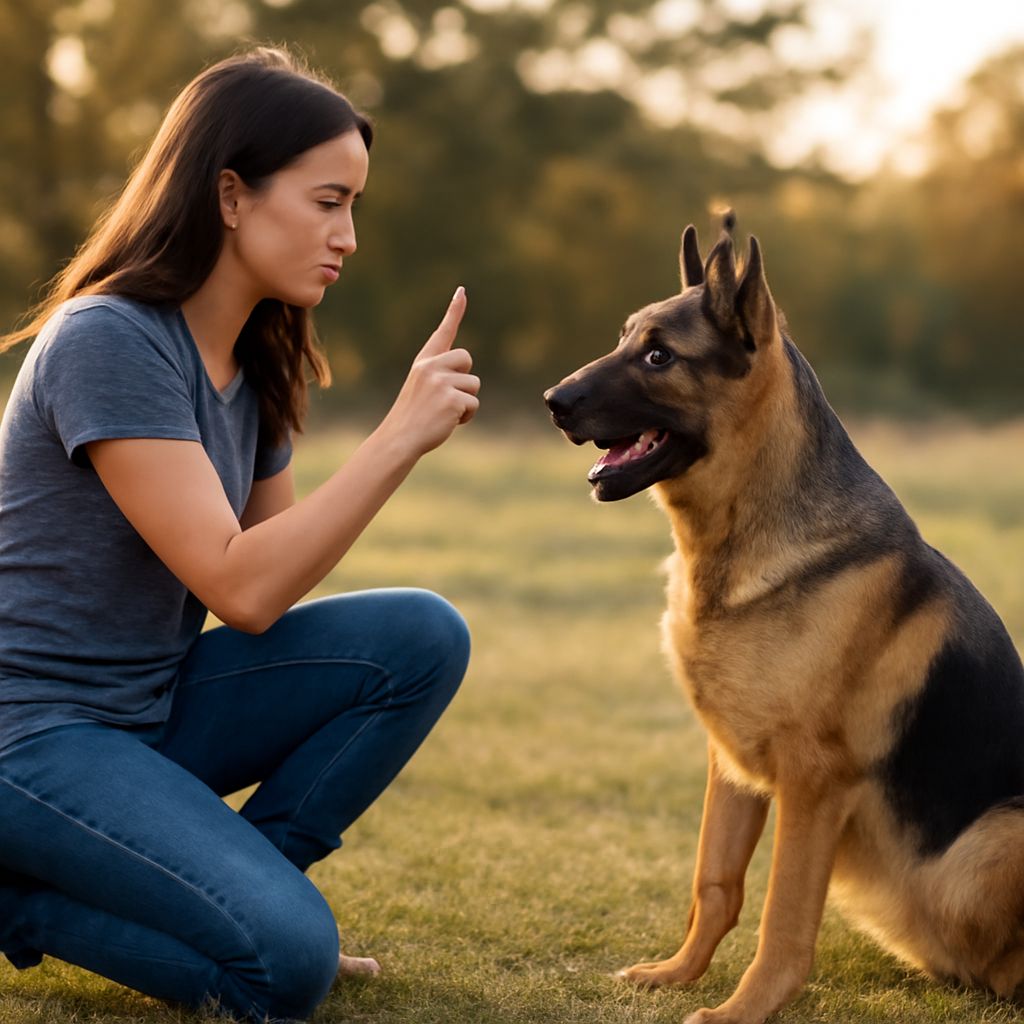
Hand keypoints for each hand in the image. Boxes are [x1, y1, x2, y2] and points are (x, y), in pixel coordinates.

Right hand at [378, 287, 479, 458]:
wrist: (400, 439)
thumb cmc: (413, 417)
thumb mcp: (422, 388)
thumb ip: (441, 375)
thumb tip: (467, 378)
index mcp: (423, 362)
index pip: (443, 332)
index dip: (454, 311)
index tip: (462, 292)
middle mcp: (431, 366)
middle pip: (467, 358)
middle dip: (464, 378)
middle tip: (445, 398)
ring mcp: (441, 382)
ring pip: (474, 384)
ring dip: (465, 402)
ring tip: (443, 413)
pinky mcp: (452, 399)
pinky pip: (474, 404)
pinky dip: (466, 417)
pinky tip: (448, 421)